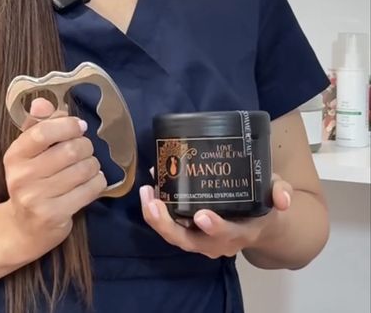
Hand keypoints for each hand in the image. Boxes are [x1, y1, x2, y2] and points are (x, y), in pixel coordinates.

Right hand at [3, 98, 106, 258]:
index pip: (43, 132)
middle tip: (85, 150)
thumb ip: (38, 124)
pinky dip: (97, 182)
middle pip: (69, 150)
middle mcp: (22, 176)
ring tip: (88, 167)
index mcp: (14, 155)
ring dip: (93, 165)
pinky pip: (89, 190)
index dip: (67, 125)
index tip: (79, 127)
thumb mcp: (29, 151)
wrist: (23, 228)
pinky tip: (92, 182)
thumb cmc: (31, 180)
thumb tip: (42, 102)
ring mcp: (37, 198)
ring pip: (83, 169)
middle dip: (86, 146)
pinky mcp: (54, 216)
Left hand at [139, 173, 291, 258]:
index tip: (202, 215)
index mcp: (241, 232)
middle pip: (190, 241)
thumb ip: (281, 191)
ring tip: (146, 194)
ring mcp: (201, 238)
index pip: (226, 235)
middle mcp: (217, 241)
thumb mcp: (277, 192)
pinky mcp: (190, 230)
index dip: (214, 227)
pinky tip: (150, 189)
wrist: (262, 222)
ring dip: (157, 219)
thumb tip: (283, 199)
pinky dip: (157, 212)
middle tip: (155, 204)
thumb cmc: (266, 202)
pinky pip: (171, 226)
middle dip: (169, 226)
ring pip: (176, 236)